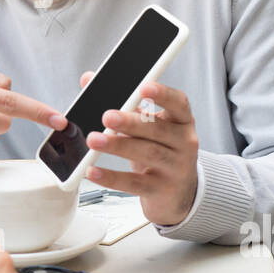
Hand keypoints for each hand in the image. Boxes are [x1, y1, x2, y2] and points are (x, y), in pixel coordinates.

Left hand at [79, 72, 200, 226]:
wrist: (178, 192)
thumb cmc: (159, 150)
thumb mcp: (145, 125)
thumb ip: (122, 102)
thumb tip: (88, 79)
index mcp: (181, 121)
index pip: (178, 103)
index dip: (163, 94)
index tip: (144, 87)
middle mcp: (184, 142)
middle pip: (158, 129)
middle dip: (130, 122)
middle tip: (107, 116)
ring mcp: (176, 168)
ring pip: (148, 154)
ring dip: (118, 146)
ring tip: (93, 140)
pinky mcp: (162, 190)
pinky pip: (135, 183)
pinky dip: (112, 177)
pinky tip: (94, 171)